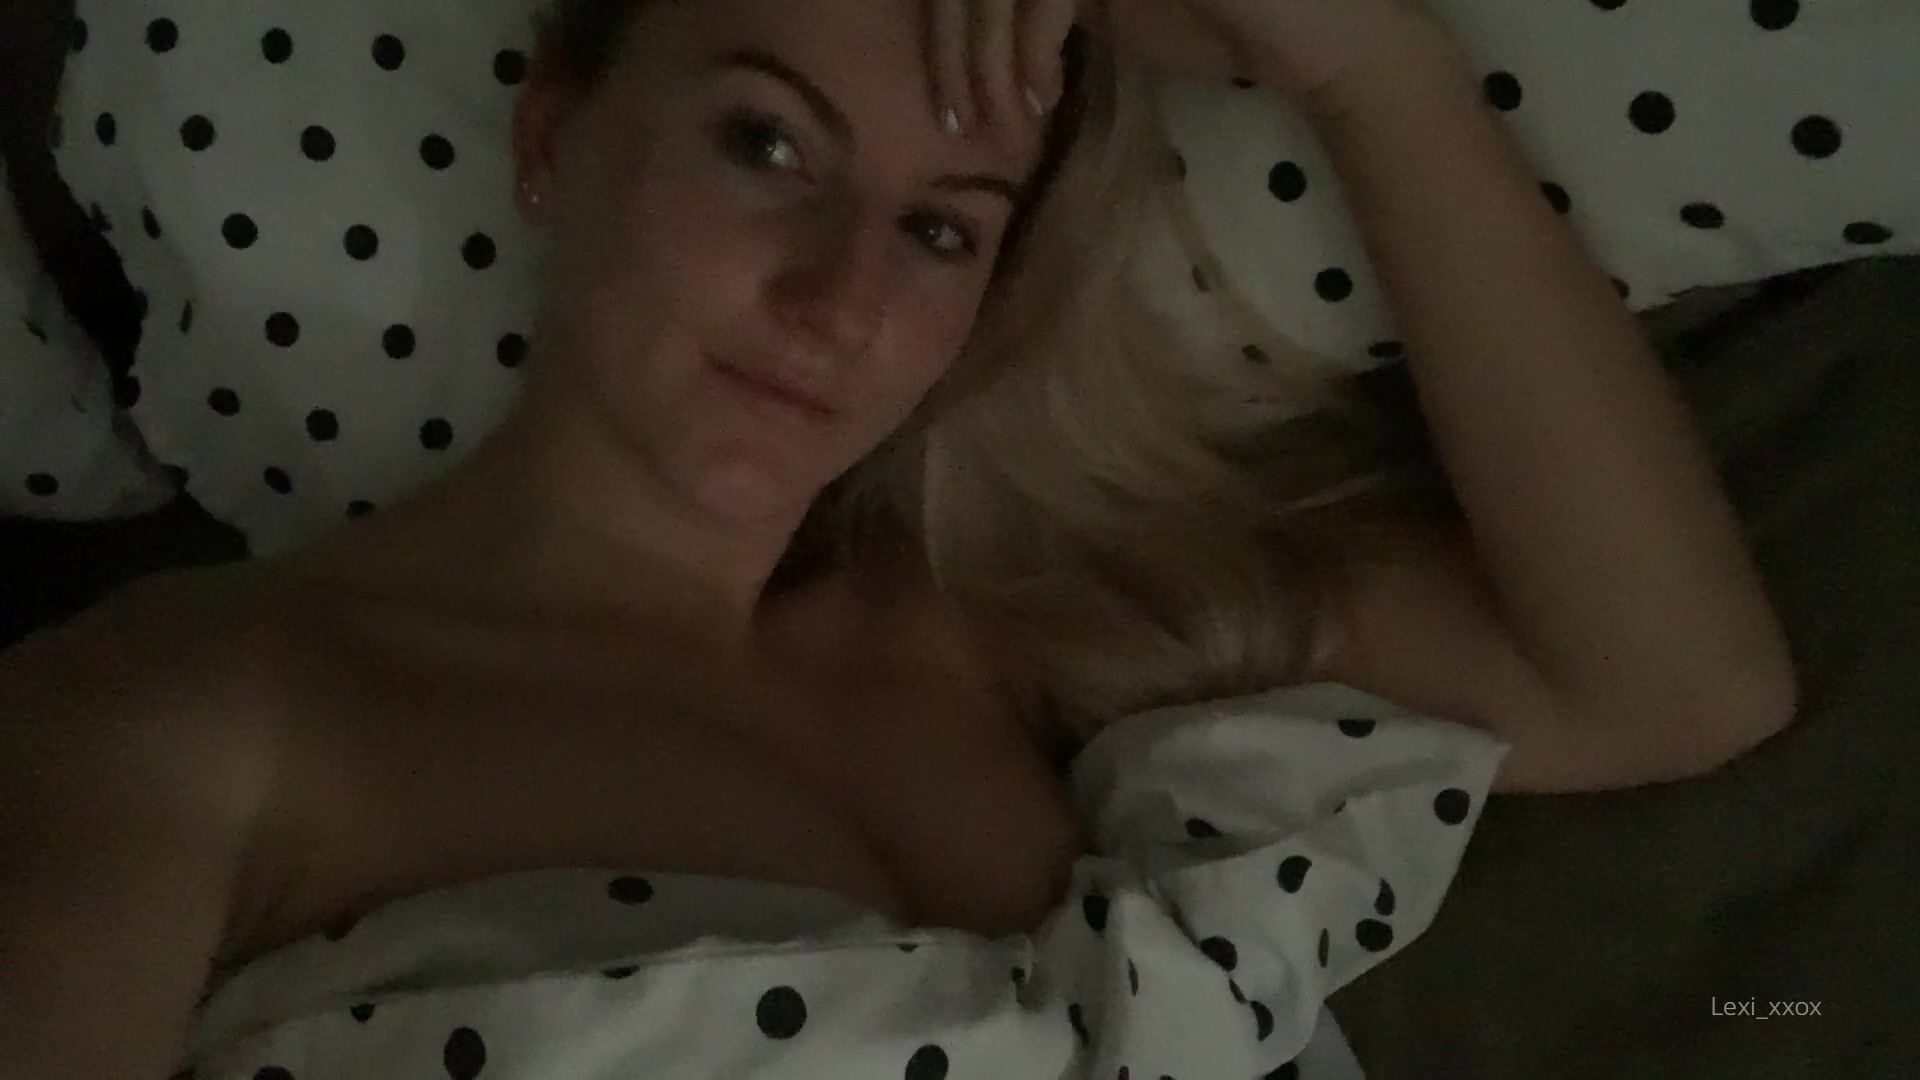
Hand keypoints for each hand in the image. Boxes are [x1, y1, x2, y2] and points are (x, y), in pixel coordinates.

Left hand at [924, 0, 1454, 138]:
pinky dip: (1029, 50)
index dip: (950, 26)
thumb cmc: (1221, 25)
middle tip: (956, 120)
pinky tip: (1041, 99)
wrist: (1313, 36)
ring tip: (997, 122)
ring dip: (986, 58)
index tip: (950, 99)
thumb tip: (973, 31)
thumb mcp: (1110, 10)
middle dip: (954, 46)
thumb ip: (1048, 2)